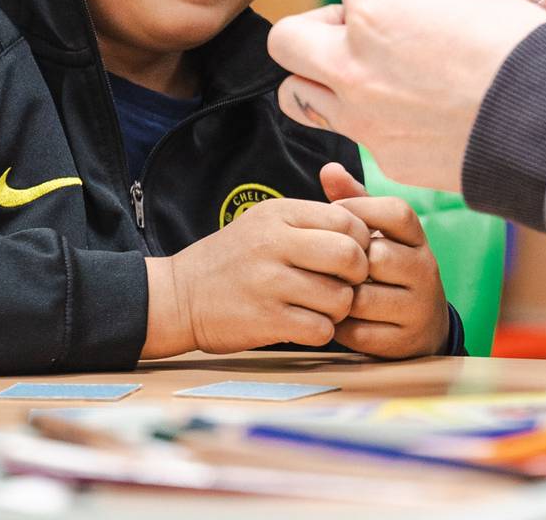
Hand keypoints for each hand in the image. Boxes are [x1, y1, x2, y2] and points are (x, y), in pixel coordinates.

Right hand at [147, 198, 372, 355]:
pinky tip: (305, 324)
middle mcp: (274, 244)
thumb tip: (367, 230)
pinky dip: (320, 332)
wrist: (179, 296)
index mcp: (279, 214)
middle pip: (350, 257)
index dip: (361, 242)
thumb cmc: (233, 260)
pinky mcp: (265, 320)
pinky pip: (321, 330)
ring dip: (339, 309)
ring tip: (321, 306)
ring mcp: (269, 283)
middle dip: (358, 276)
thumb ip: (311, 221)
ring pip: (341, 298)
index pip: (348, 221)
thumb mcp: (265, 223)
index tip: (350, 257)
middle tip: (344, 284)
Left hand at [268, 0, 545, 192]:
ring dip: (322, 75)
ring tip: (365, 68)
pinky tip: (408, 105)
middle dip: (320, 22)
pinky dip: (367, 114)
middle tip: (360, 20)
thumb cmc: (523, 53)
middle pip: (288, 40)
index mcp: (376, 15)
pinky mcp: (387, 158)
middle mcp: (354, 69)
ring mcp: (364, 120)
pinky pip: (353, 131)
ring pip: (299, 95)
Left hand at [318, 162, 450, 358]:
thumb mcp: (379, 233)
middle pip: (379, 257)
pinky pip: (361, 332)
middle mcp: (425, 271)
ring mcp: (417, 308)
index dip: (360, 212)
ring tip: (323, 290)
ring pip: (365, 298)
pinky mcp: (403, 342)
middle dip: (345, 262)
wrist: (421, 326)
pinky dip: (339, 326)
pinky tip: (331, 316)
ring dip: (337, 295)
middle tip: (323, 262)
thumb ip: (355, 201)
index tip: (332, 218)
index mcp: (419, 239)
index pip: (398, 213)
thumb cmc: (388, 268)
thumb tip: (328, 168)